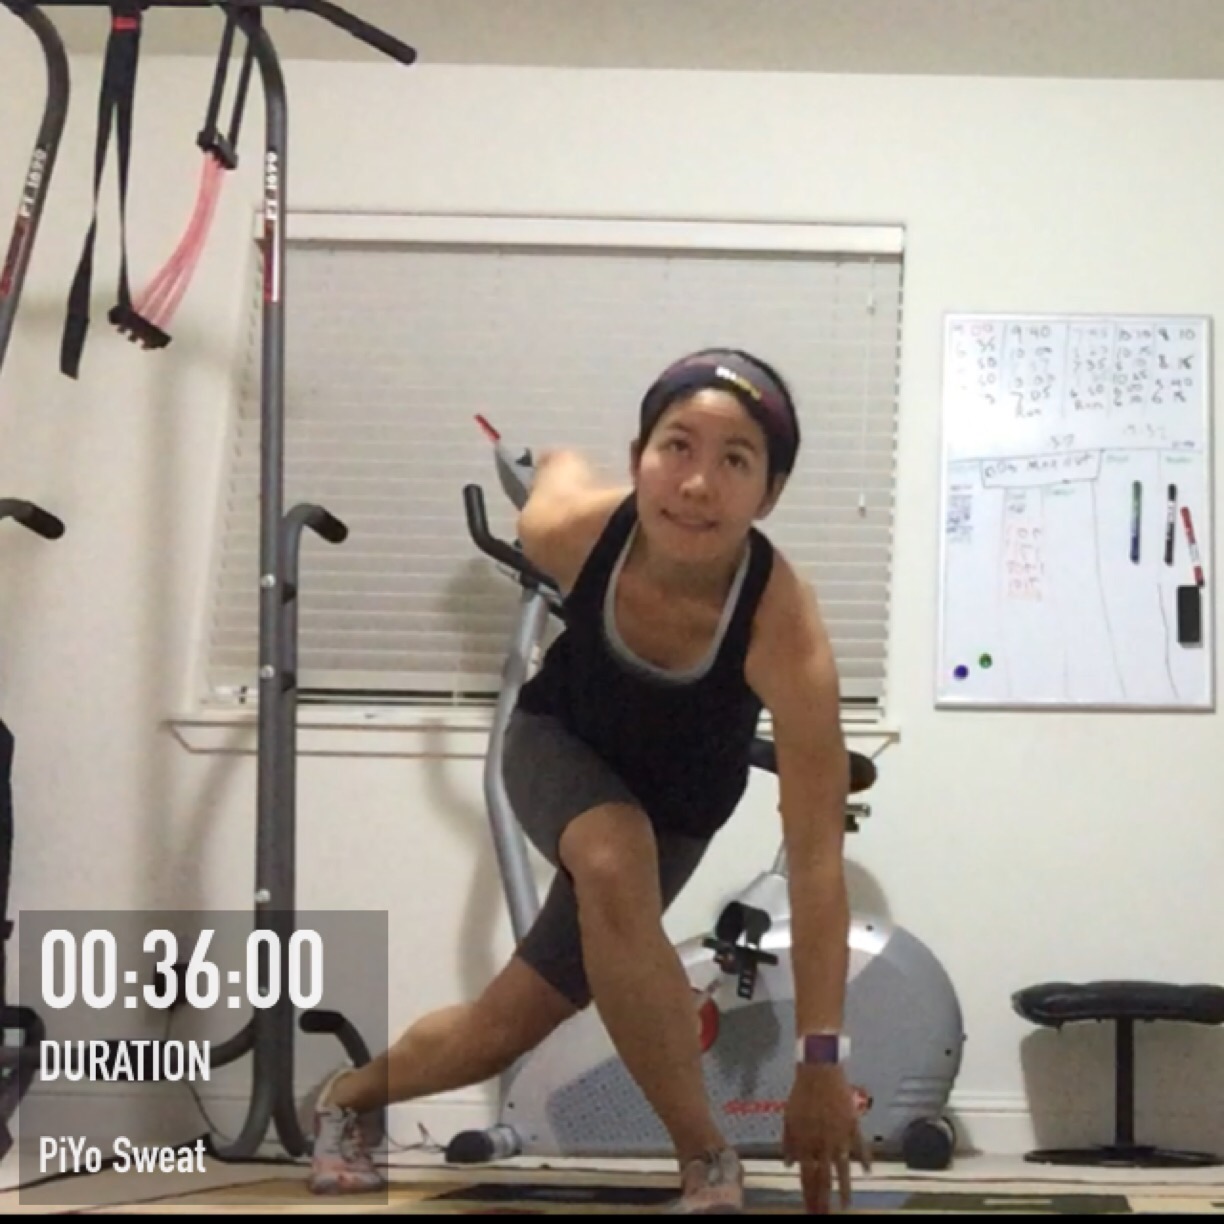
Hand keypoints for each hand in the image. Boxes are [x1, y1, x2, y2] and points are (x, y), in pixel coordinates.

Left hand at [783, 1064, 871, 1212]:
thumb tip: (788, 1165)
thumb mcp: (788, 1117)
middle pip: (824, 1178)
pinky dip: (865, 1160)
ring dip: (845, 1189)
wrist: (820, 1070)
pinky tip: (868, 1173)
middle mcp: (823, 1143)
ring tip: (846, 1206)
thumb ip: (788, 1143)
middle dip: (824, 1200)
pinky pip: (860, 1146)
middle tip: (825, 1216)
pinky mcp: (853, 1125)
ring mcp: (840, 1136)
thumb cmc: (801, 1093)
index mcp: (806, 1142)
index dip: (809, 1196)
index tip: (811, 1212)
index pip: (807, 1177)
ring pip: (843, 1168)